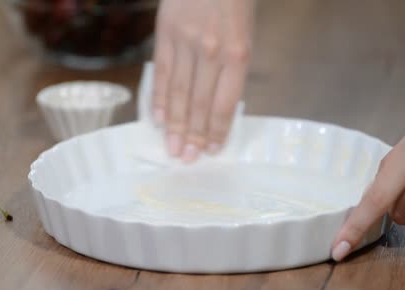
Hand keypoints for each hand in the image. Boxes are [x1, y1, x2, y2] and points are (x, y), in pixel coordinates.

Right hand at [152, 0, 253, 161]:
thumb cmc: (235, 2)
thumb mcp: (246, 34)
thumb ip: (232, 69)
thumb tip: (218, 107)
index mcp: (238, 54)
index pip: (224, 104)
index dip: (216, 131)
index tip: (211, 151)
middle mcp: (211, 52)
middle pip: (199, 104)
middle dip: (193, 135)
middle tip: (185, 159)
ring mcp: (185, 43)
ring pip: (178, 93)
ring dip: (174, 125)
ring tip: (171, 148)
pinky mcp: (165, 34)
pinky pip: (161, 73)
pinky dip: (158, 99)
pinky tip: (158, 120)